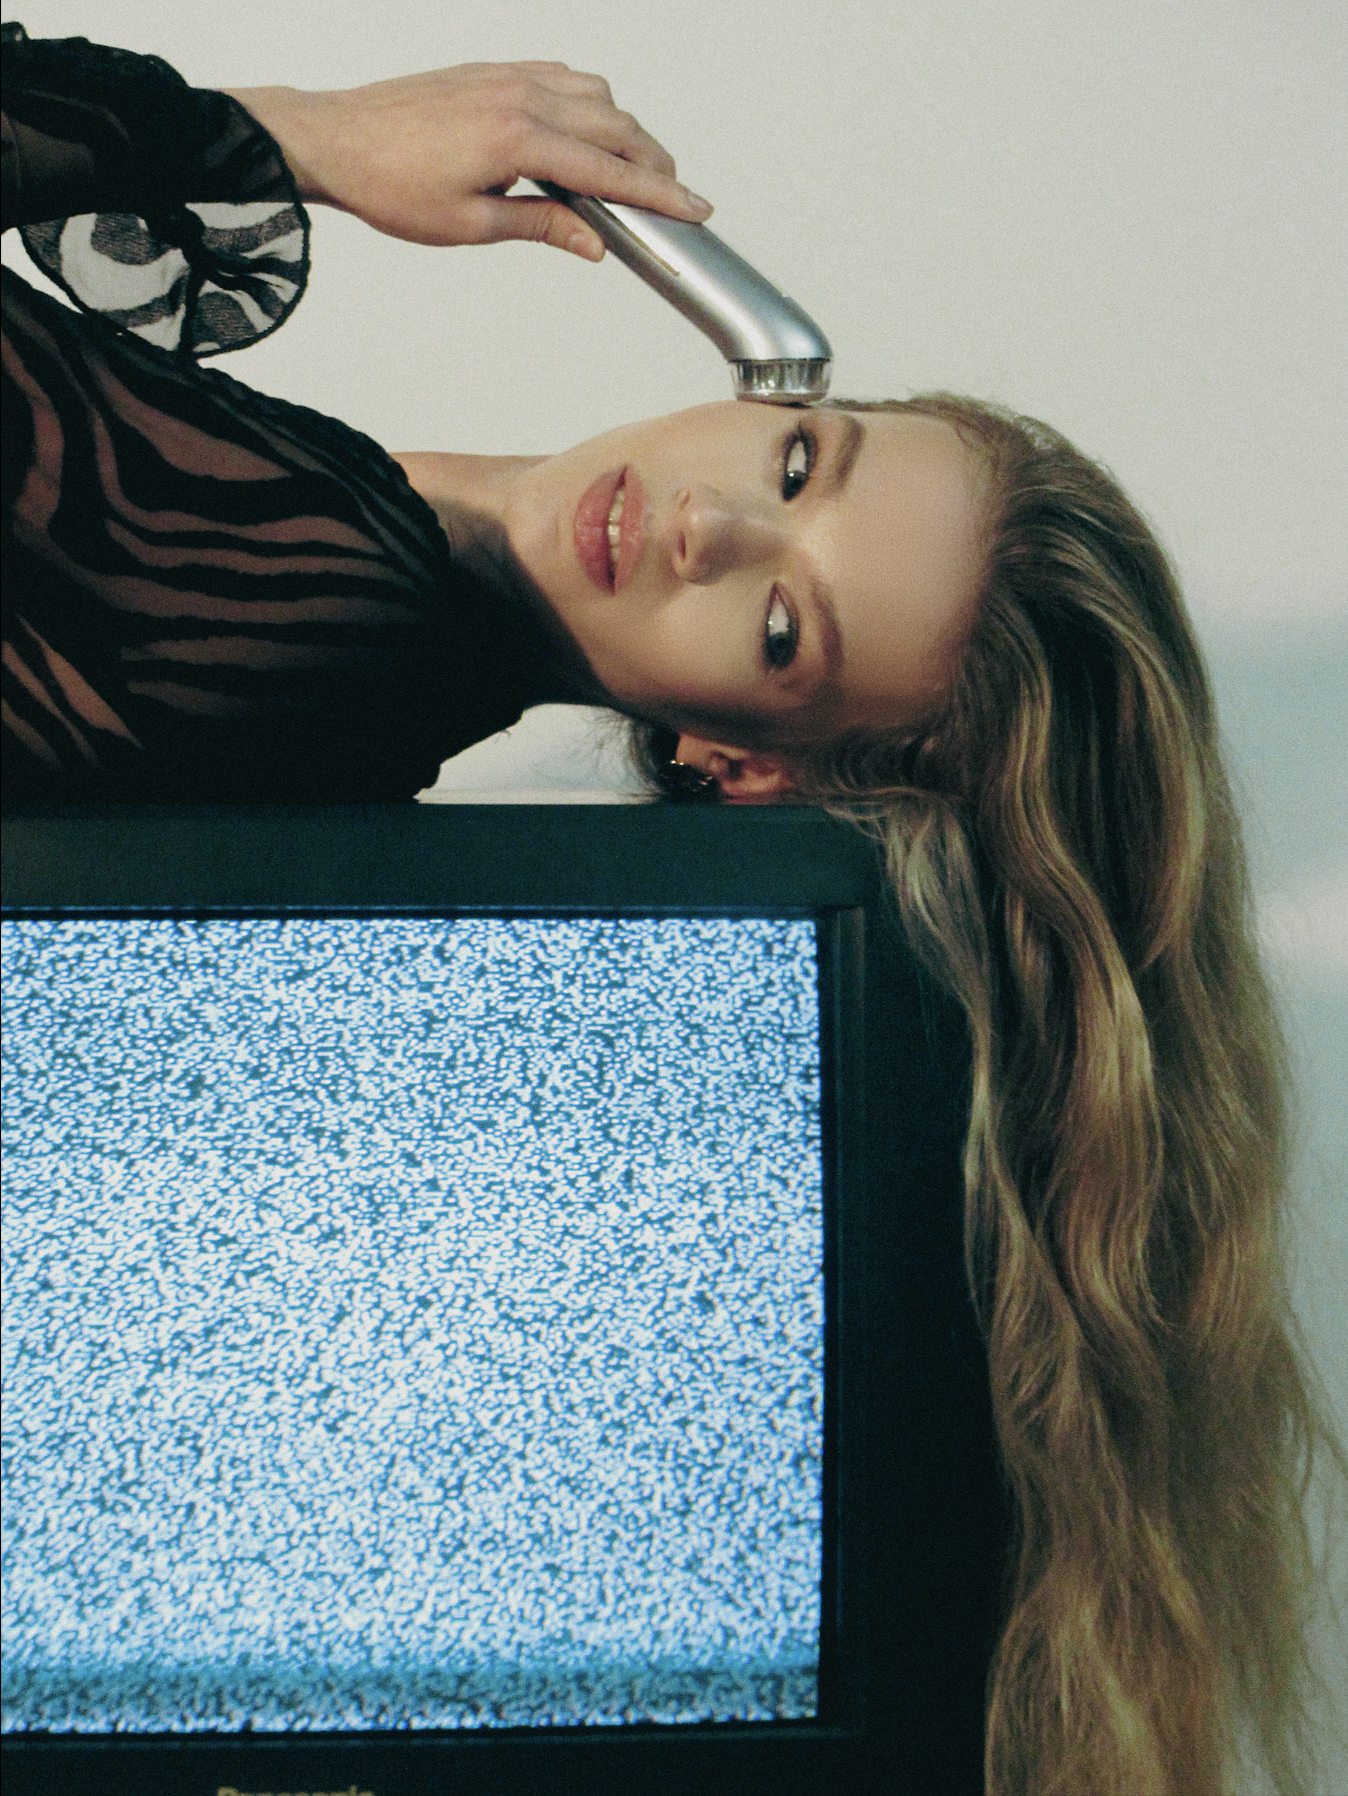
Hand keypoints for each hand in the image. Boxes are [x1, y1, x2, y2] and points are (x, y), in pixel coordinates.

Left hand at [225, 63, 711, 259]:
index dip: (659, 195)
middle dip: (653, 163)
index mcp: (517, 140)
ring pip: (594, 94)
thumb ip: (541, 225)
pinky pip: (562, 77)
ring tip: (634, 171)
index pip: (609, 171)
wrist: (336, 141)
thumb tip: (594, 243)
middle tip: (674, 197)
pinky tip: (588, 132)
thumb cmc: (389, 185)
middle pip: (615, 125)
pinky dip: (589, 103)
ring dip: (624, 130)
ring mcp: (507, 76)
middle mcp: (519, 96)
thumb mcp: (470, 224)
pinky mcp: (492, 70)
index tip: (695, 210)